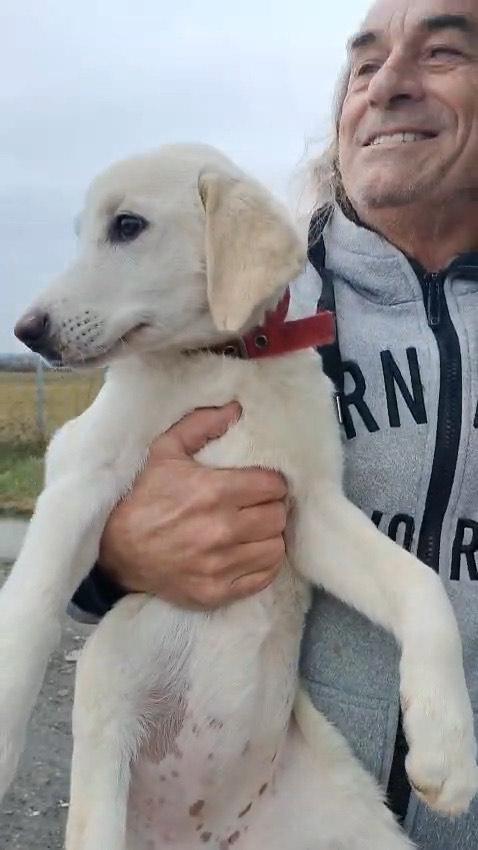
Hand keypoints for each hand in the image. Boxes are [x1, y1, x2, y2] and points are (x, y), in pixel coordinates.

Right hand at [99, 403, 287, 608]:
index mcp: (213, 491)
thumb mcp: (164, 452)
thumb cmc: (142, 496)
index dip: (270, 483)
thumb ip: (201, 426)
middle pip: (277, 516)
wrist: (115, 551)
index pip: (273, 486)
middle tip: (258, 506)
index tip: (261, 484)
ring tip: (254, 529)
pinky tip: (247, 552)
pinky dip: (262, 564)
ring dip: (268, 536)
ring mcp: (220, 565)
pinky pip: (264, 576)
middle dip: (270, 507)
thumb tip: (236, 409)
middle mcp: (221, 530)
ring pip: (275, 547)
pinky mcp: (217, 592)